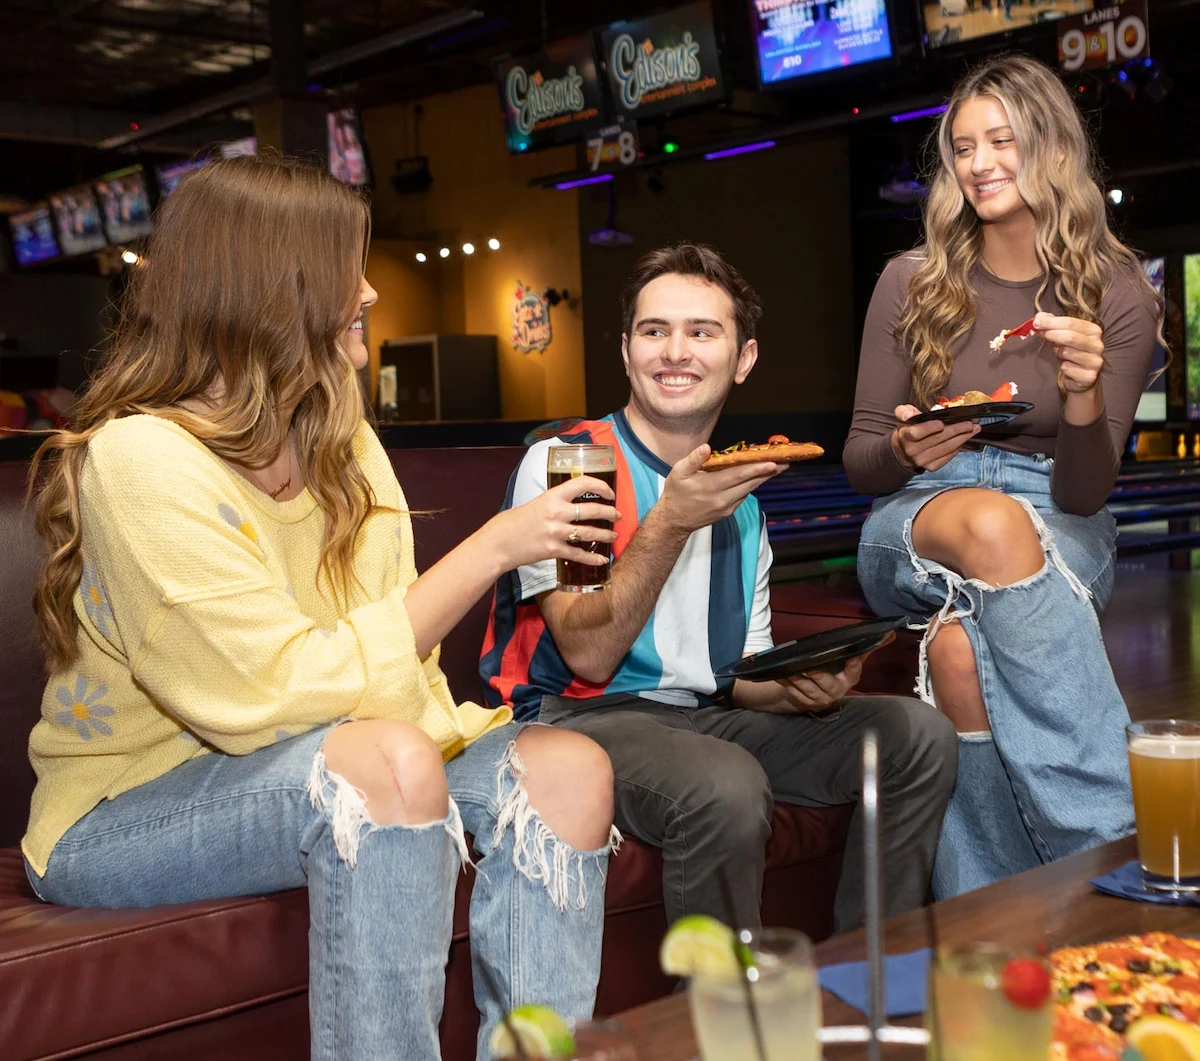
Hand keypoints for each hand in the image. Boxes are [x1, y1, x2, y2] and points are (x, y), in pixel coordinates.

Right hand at [486, 476, 619, 572]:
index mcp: (552, 496)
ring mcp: (555, 532)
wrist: (499, 542)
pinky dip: (593, 558)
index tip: (610, 493)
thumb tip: (577, 502)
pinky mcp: (553, 550)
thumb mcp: (538, 503)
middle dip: (610, 513)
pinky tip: (602, 560)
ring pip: (590, 532)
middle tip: (617, 516)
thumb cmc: (516, 522)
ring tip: (614, 536)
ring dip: (606, 535)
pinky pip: (579, 554)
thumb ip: (557, 501)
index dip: (601, 486)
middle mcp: (556, 512)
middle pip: (592, 510)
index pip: (583, 483)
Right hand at [657, 444, 781, 534]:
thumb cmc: (675, 492)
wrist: (674, 520)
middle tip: (785, 462)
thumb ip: (693, 459)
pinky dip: (751, 486)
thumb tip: (707, 448)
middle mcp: (722, 499)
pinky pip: (743, 496)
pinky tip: (758, 477)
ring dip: (763, 479)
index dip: (756, 469)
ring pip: (749, 490)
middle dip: (768, 473)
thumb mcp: (678, 472)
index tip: (772, 463)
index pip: (738, 475)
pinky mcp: (728, 512)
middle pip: (750, 484)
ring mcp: (727, 507)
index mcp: (711, 486)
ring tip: (777, 467)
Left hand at [774, 653, 865, 712]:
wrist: (817, 692)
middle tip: (810, 668)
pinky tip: (780, 675)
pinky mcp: (805, 702)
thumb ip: (867, 648)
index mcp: (849, 679)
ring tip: (790, 671)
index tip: (852, 657)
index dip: (854, 665)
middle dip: (819, 676)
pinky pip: (795, 692)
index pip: (854, 672)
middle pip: (827, 684)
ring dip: (798, 680)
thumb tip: (891, 633)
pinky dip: (787, 684)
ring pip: (808, 689)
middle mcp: (836, 691)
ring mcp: (820, 698)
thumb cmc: (836, 671)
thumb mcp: (850, 659)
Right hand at [891, 405, 979, 472]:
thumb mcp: (902, 416)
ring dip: (963, 437)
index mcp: (905, 436)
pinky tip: (965, 438)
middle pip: (937, 440)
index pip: (916, 433)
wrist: (904, 450)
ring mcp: (923, 460)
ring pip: (947, 448)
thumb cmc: (908, 429)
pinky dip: (959, 446)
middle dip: (956, 430)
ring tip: (974, 429)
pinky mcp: (932, 467)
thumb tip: (910, 414)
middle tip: (970, 423)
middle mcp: (913, 451)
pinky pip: (949, 456)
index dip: (929, 428)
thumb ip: (904, 412)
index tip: (940, 423)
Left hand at [1033, 312, 1104, 393]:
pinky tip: (1066, 366)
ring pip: (1066, 352)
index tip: (1036, 322)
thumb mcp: (1063, 336)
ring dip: (1058, 352)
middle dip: (1051, 334)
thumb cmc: (1071, 352)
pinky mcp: (1089, 376)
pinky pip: (1067, 368)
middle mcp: (1097, 344)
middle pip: (1070, 336)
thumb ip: (1053, 324)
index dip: (1051, 322)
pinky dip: (1062, 366)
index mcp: (1093, 331)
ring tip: (1060, 353)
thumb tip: (1040, 317)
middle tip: (1039, 333)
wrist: (1080, 377)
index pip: (1071, 323)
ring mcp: (1095, 361)